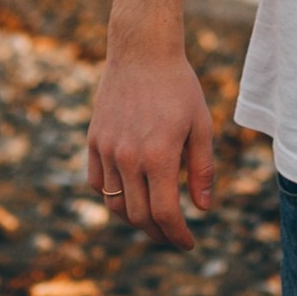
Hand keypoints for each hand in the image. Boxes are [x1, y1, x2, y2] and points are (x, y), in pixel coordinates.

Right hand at [86, 50, 214, 249]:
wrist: (142, 52)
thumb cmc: (179, 87)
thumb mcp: (201, 126)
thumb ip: (202, 170)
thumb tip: (202, 209)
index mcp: (158, 156)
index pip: (164, 214)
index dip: (177, 235)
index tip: (188, 243)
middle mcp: (128, 157)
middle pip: (138, 216)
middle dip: (158, 232)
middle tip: (173, 234)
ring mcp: (106, 150)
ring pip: (115, 203)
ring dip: (134, 219)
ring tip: (153, 219)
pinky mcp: (94, 141)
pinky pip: (97, 183)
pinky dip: (111, 196)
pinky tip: (130, 195)